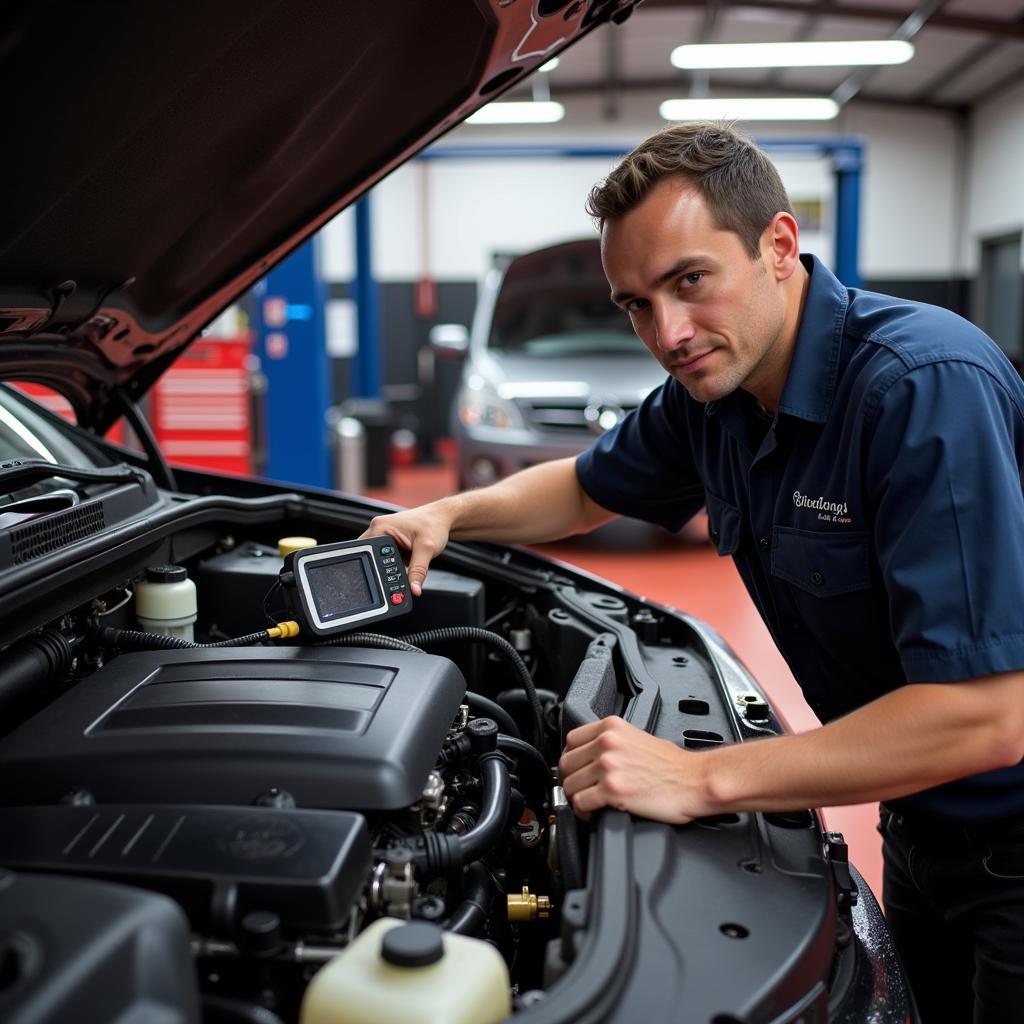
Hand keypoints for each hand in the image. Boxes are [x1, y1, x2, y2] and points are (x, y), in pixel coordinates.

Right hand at [361, 505, 451, 595]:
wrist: (443, 517)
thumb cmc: (434, 525)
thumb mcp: (427, 549)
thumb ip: (419, 571)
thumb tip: (413, 589)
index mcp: (381, 527)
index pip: (367, 552)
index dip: (376, 568)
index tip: (389, 577)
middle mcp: (379, 528)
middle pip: (371, 556)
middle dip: (385, 567)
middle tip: (401, 568)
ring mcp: (384, 534)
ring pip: (379, 558)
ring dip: (391, 564)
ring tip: (408, 559)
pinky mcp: (390, 539)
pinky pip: (386, 556)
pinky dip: (397, 561)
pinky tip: (408, 558)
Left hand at [558, 716, 707, 823]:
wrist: (695, 781)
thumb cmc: (675, 765)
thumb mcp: (639, 738)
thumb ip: (613, 742)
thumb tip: (595, 755)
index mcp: (612, 727)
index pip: (571, 740)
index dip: (572, 759)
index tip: (576, 769)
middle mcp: (607, 743)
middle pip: (567, 764)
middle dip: (571, 780)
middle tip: (579, 790)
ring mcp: (608, 766)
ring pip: (570, 785)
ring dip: (575, 798)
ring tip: (587, 804)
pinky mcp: (612, 790)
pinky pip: (580, 803)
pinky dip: (582, 812)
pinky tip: (592, 813)